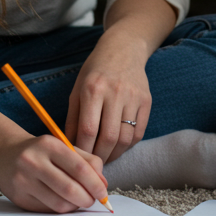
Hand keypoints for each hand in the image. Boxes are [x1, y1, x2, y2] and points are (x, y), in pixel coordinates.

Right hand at [0, 133, 106, 212]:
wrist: (4, 154)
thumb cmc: (41, 151)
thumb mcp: (63, 147)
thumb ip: (87, 162)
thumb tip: (104, 184)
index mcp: (49, 145)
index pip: (79, 168)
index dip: (95, 184)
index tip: (104, 193)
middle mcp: (33, 162)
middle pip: (69, 189)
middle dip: (87, 199)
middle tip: (92, 200)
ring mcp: (23, 181)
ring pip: (59, 203)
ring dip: (74, 206)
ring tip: (78, 200)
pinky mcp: (18, 197)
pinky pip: (47, 210)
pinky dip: (60, 209)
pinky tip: (62, 201)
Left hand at [66, 40, 152, 163]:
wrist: (123, 49)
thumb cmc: (95, 71)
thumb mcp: (77, 90)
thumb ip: (72, 119)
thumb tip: (69, 147)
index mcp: (93, 89)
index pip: (88, 129)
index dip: (83, 150)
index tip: (78, 160)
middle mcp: (115, 93)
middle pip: (109, 137)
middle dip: (100, 157)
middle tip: (93, 165)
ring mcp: (133, 97)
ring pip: (126, 138)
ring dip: (114, 154)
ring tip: (105, 158)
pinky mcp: (147, 101)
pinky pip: (139, 133)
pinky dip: (128, 145)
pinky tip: (118, 147)